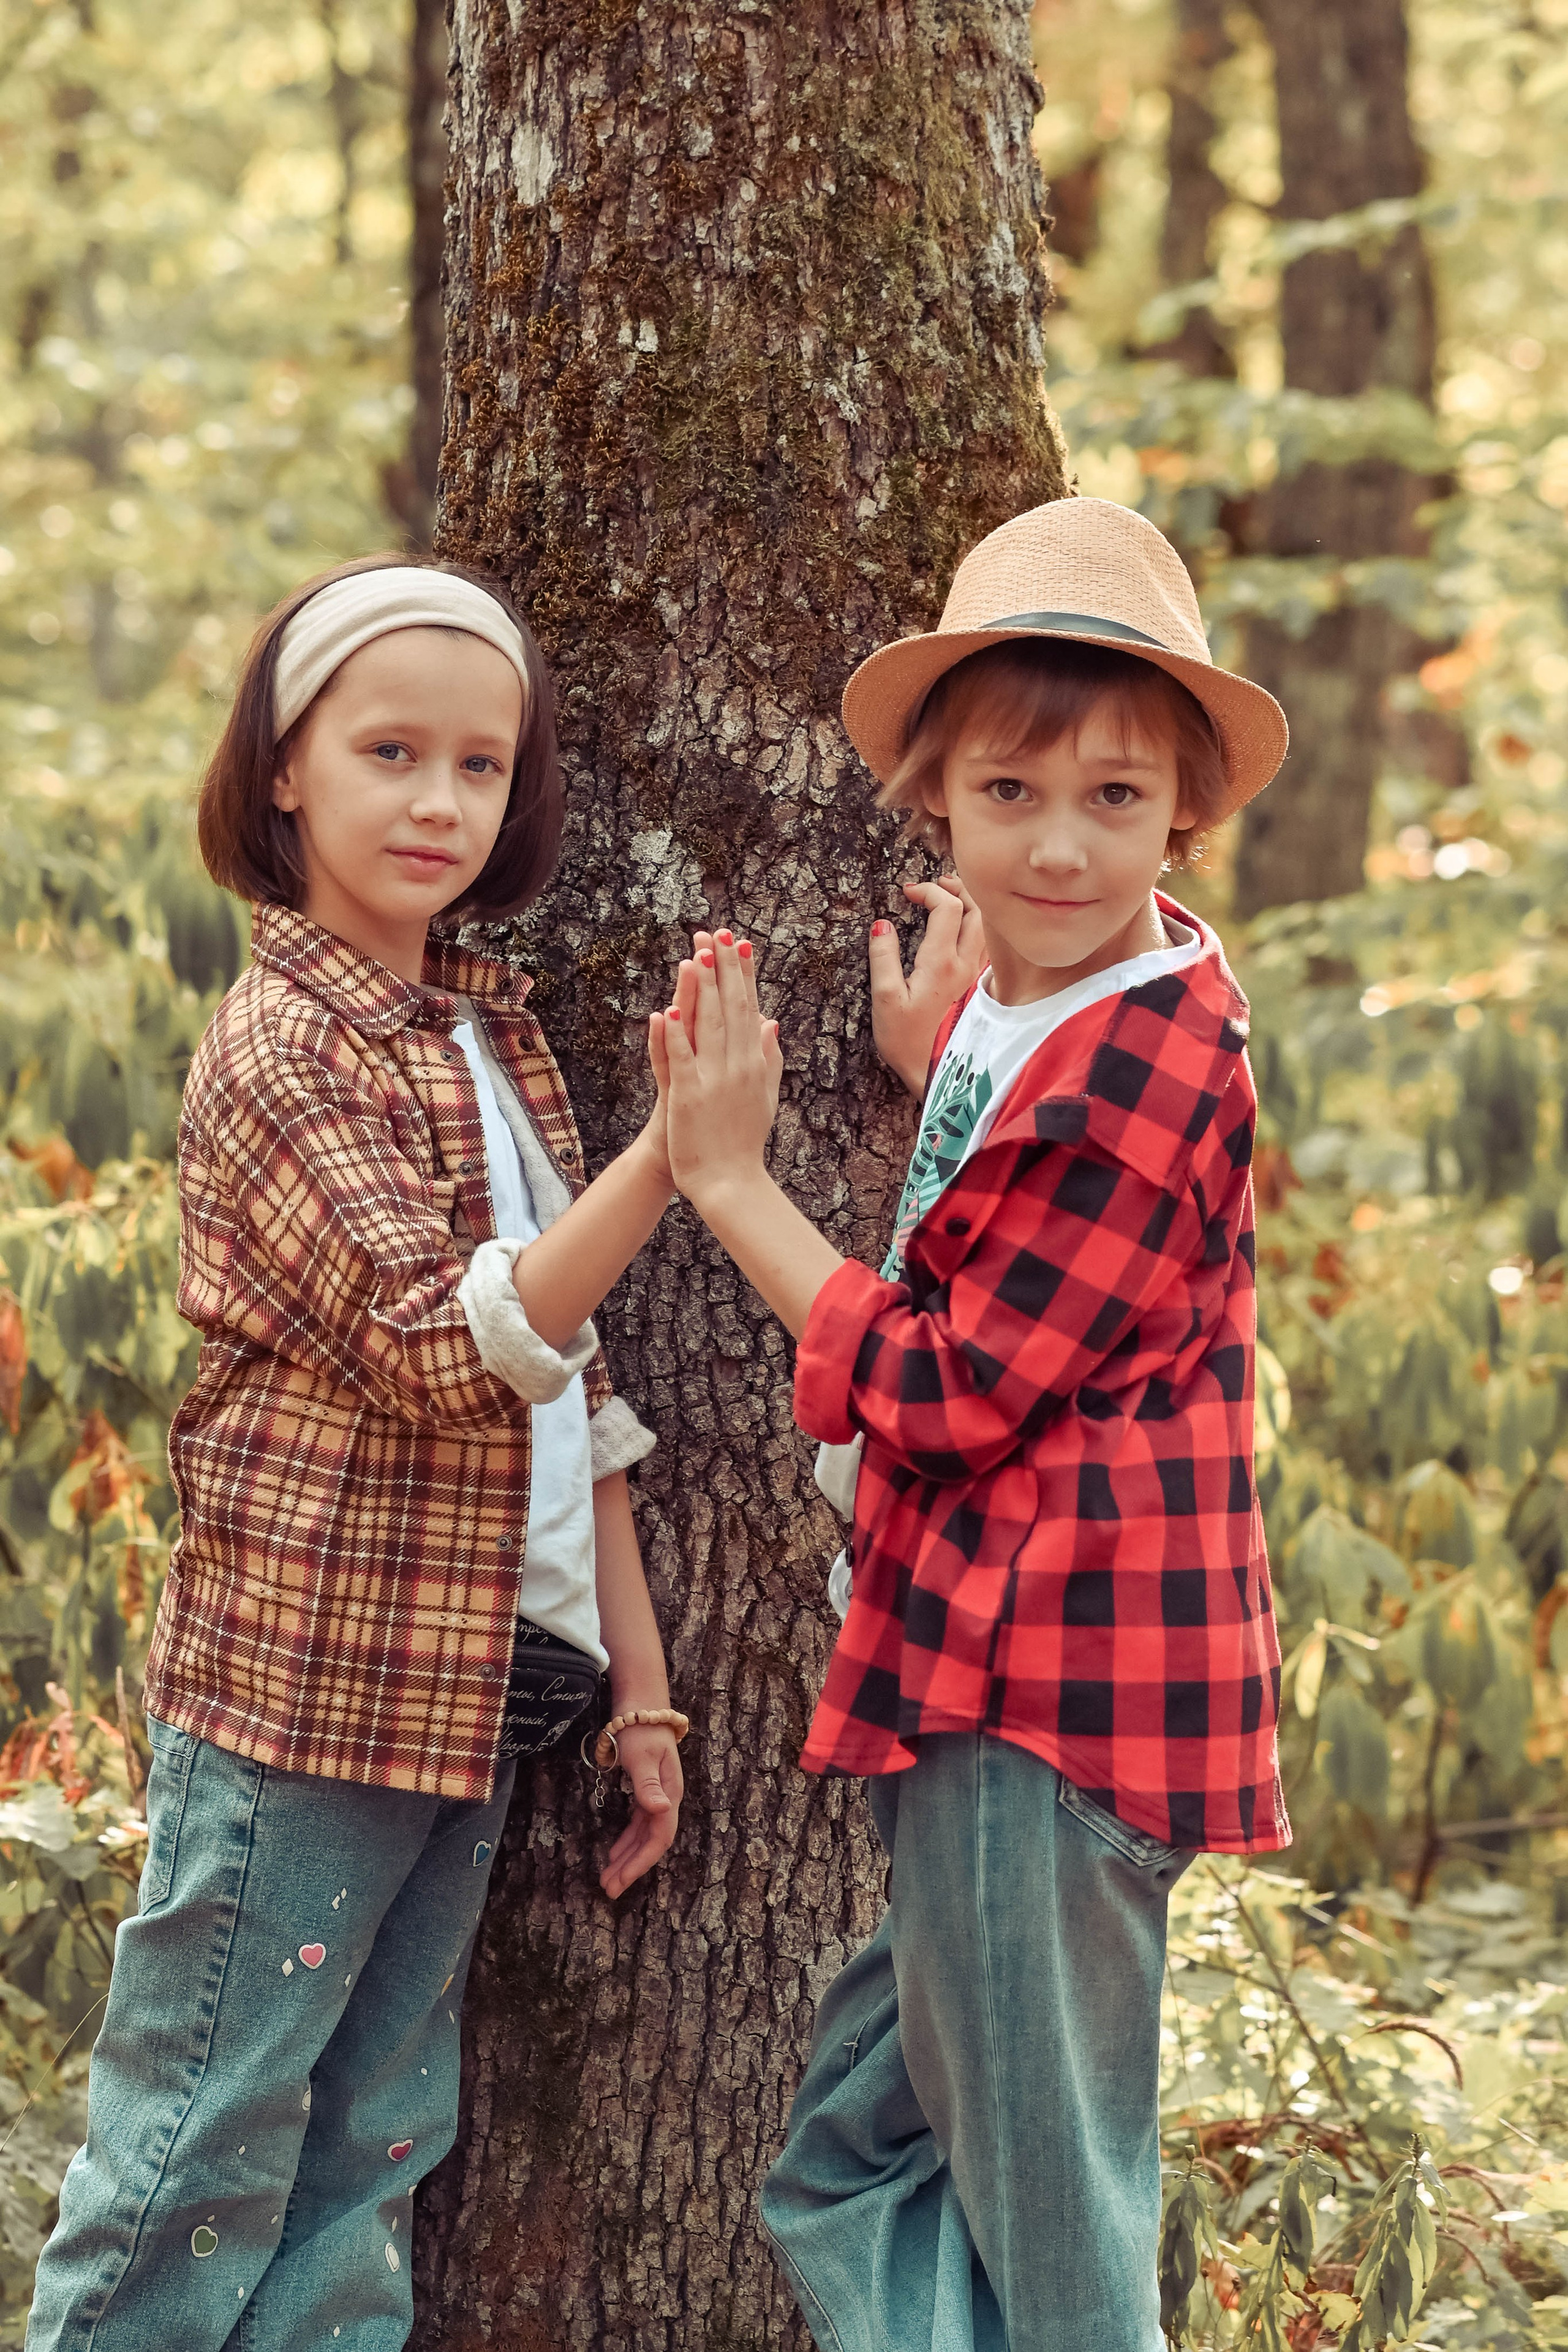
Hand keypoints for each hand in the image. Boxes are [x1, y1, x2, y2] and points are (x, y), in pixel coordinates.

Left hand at [599, 1723, 682, 1897]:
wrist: (642, 1707)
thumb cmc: (641, 1729)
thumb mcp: (641, 1756)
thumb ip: (648, 1785)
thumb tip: (661, 1811)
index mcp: (669, 1794)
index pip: (658, 1837)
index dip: (641, 1862)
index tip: (621, 1880)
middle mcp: (666, 1800)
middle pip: (651, 1842)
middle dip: (631, 1868)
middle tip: (609, 1890)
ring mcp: (658, 1798)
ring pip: (644, 1837)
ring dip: (628, 1858)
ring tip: (608, 1880)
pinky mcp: (647, 1793)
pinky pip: (638, 1825)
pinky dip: (626, 1842)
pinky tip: (614, 1855)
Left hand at [649, 932, 782, 1207]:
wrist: (730, 1183)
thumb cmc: (743, 1141)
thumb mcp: (765, 1096)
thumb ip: (768, 1058)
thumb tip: (770, 1021)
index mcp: (755, 1062)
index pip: (748, 1008)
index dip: (743, 974)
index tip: (738, 942)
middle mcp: (738, 1065)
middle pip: (729, 1007)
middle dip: (722, 967)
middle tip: (715, 931)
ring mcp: (713, 1079)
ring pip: (707, 1025)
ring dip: (701, 988)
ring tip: (697, 954)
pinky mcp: (688, 1096)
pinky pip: (679, 1059)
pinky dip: (672, 1035)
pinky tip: (666, 1010)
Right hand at [869, 876, 985, 1095]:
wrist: (936, 1074)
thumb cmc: (907, 1042)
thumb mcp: (884, 1000)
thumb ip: (882, 958)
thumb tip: (881, 924)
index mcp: (941, 962)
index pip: (947, 906)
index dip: (928, 890)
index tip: (906, 892)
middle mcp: (965, 964)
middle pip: (976, 909)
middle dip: (956, 888)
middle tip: (934, 884)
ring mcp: (976, 976)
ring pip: (985, 926)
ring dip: (969, 905)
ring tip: (948, 897)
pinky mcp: (978, 987)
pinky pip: (985, 945)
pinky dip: (975, 925)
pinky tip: (960, 928)